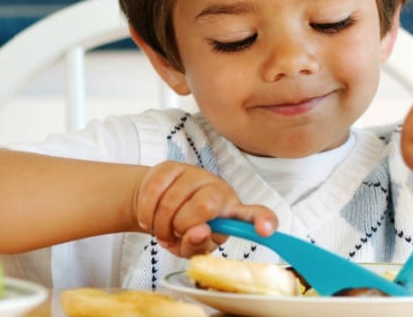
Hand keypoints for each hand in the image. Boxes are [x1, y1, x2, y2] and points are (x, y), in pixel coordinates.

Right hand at [133, 161, 277, 257]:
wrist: (155, 207)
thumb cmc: (181, 229)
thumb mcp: (191, 246)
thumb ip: (198, 244)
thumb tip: (199, 231)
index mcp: (230, 211)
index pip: (251, 214)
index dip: (261, 220)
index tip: (266, 230)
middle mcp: (217, 188)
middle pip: (206, 206)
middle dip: (184, 226)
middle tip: (175, 235)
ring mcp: (195, 174)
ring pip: (174, 200)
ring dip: (161, 224)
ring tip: (163, 230)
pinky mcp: (171, 166)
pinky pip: (154, 191)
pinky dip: (147, 212)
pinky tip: (148, 219)